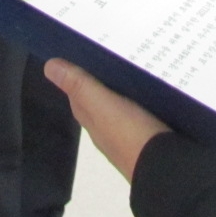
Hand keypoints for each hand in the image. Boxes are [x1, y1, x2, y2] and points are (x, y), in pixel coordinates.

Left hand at [45, 59, 167, 182]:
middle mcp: (109, 129)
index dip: (79, 75)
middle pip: (102, 99)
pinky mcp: (153, 134)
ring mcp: (132, 133)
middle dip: (105, 78)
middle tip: (115, 47)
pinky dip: (148, 96)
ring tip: (139, 58)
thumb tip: (48, 66)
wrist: (167, 169)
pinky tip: (158, 85)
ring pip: (126, 104)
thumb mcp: (104, 107)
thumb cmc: (131, 135)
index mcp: (94, 121)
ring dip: (129, 86)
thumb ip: (81, 87)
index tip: (86, 51)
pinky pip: (146, 110)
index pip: (79, 95)